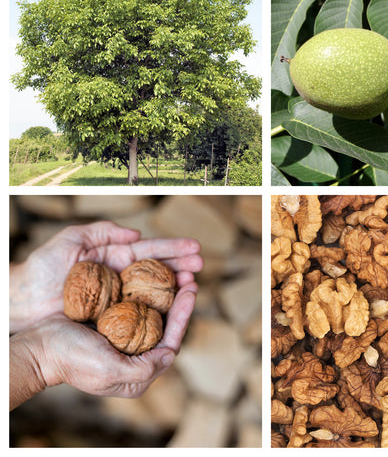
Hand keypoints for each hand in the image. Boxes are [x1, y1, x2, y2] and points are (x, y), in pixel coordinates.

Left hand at [10, 221, 202, 332]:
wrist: (22, 301)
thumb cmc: (42, 268)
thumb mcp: (71, 240)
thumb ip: (103, 231)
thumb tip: (136, 234)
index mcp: (116, 256)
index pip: (150, 250)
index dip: (174, 248)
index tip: (195, 247)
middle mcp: (122, 277)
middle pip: (158, 270)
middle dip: (182, 266)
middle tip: (201, 267)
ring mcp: (119, 298)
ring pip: (154, 292)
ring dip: (175, 288)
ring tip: (193, 285)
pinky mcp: (113, 318)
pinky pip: (140, 314)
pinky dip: (159, 311)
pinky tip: (173, 309)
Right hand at [11, 282, 195, 404]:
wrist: (41, 346)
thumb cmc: (72, 359)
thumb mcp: (109, 370)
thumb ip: (143, 369)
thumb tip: (171, 354)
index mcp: (139, 374)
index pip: (171, 342)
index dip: (183, 316)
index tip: (190, 291)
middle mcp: (136, 357)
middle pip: (166, 326)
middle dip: (179, 301)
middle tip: (189, 277)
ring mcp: (126, 341)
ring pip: (155, 314)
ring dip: (167, 294)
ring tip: (178, 273)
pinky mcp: (116, 325)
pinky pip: (138, 307)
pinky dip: (148, 291)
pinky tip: (154, 276)